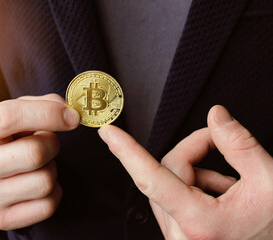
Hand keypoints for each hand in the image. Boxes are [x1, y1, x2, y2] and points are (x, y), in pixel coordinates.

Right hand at [0, 94, 79, 229]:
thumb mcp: (17, 112)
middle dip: (53, 145)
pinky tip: (38, 183)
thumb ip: (42, 104)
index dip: (48, 114)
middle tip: (48, 143)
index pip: (8, 117)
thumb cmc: (8, 136)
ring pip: (45, 181)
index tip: (73, 117)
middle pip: (34, 153)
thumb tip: (70, 113)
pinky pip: (47, 205)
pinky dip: (53, 193)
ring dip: (52, 169)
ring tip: (38, 165)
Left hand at [99, 105, 272, 239]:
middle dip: (194, 151)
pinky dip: (195, 185)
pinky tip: (222, 192)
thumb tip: (215, 116)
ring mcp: (178, 238)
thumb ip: (240, 144)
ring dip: (197, 171)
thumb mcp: (270, 181)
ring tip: (230, 181)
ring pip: (169, 183)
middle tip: (220, 141)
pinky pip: (173, 198)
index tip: (109, 133)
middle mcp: (182, 236)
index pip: (151, 179)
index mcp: (200, 224)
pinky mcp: (179, 234)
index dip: (127, 151)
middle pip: (168, 171)